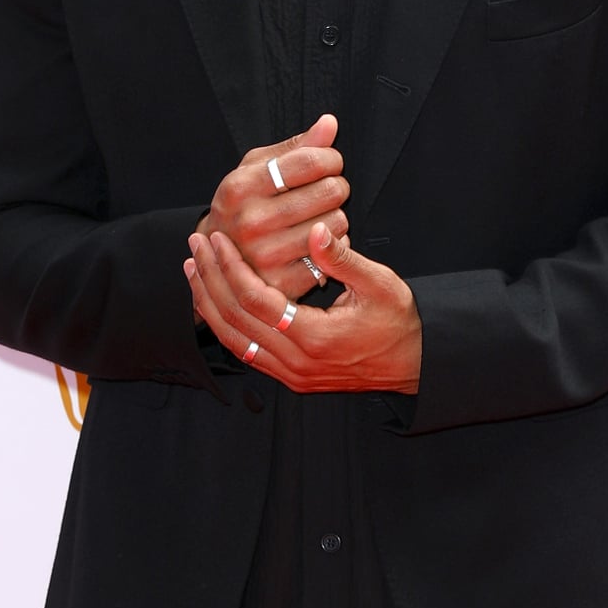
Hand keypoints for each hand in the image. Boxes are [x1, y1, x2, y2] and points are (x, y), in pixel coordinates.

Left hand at [185, 218, 421, 393]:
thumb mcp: (381, 284)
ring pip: (234, 340)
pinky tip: (214, 300)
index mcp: (316, 338)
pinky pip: (246, 352)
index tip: (217, 239)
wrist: (413, 364)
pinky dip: (225, 325)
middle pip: (235, 320)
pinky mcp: (291, 377)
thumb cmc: (400, 322)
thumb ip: (343, 259)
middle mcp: (297, 362)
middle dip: (210, 279)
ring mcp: (291, 375)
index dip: (231, 267)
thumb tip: (316, 230)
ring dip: (209, 303)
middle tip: (197, 245)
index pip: (255, 300)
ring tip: (194, 270)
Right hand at [201, 113, 349, 300]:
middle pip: (329, 191)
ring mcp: (265, 256)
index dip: (330, 158)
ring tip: (320, 215)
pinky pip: (332, 255)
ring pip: (337, 223)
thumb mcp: (256, 168)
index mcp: (240, 187)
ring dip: (337, 216)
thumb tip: (329, 124)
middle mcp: (250, 222)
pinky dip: (334, 245)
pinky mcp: (281, 283)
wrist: (218, 257)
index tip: (330, 163)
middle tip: (327, 190)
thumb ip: (295, 146)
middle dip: (336, 186)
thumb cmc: (243, 205)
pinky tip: (319, 240)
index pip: (310, 161)